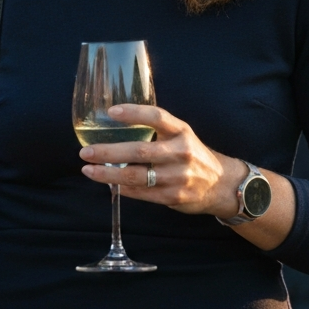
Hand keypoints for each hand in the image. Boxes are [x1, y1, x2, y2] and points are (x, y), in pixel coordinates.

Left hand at [78, 103, 248, 217]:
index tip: (111, 112)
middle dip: (109, 152)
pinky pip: (143, 193)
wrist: (221, 184)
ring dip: (109, 174)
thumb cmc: (192, 155)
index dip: (134, 113)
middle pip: (140, 151)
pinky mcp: (174, 196)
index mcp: (181, 131)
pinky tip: (109, 184)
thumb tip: (117, 124)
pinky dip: (123, 189)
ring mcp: (178, 176)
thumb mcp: (181, 135)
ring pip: (137, 176)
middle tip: (86, 152)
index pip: (157, 117)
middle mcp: (181, 152)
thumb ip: (157, 129)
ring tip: (89, 170)